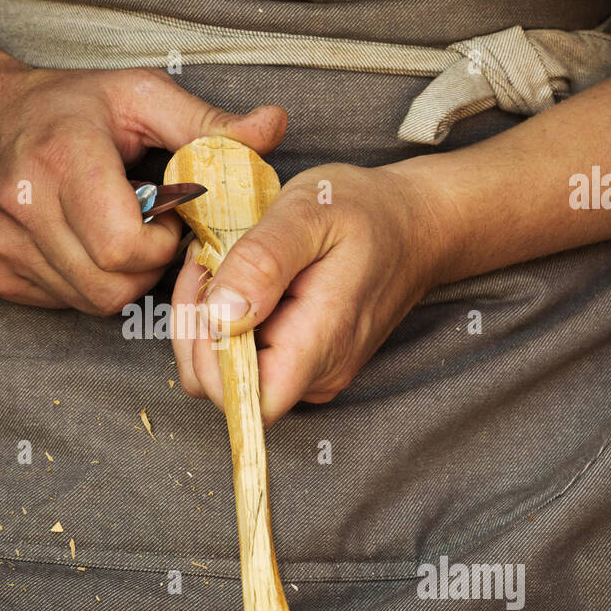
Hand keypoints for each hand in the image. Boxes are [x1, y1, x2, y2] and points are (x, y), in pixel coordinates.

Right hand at [0, 58, 287, 313]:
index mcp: (62, 158)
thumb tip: (274, 128)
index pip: (125, 248)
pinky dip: (83, 282)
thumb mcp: (139, 96)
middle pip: (111, 287)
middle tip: (148, 230)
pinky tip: (81, 243)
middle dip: (145, 267)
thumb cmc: (64, 106)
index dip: (160, 245)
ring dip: (118, 278)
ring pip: (88, 302)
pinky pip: (60, 302)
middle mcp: (21, 206)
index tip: (165, 217)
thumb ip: (208, 123)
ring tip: (115, 232)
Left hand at [171, 160, 450, 423]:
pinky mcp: (304, 364)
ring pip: (228, 374)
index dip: (205, 351)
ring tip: (223, 264)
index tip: (208, 284)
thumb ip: (262, 262)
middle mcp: (316, 375)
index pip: (241, 397)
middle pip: (223, 388)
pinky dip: (228, 323)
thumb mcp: (309, 212)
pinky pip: (248, 361)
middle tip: (207, 260)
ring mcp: (311, 375)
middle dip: (196, 327)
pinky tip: (240, 279)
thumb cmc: (365, 212)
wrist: (414, 224)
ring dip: (207, 323)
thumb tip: (221, 315)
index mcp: (318, 345)